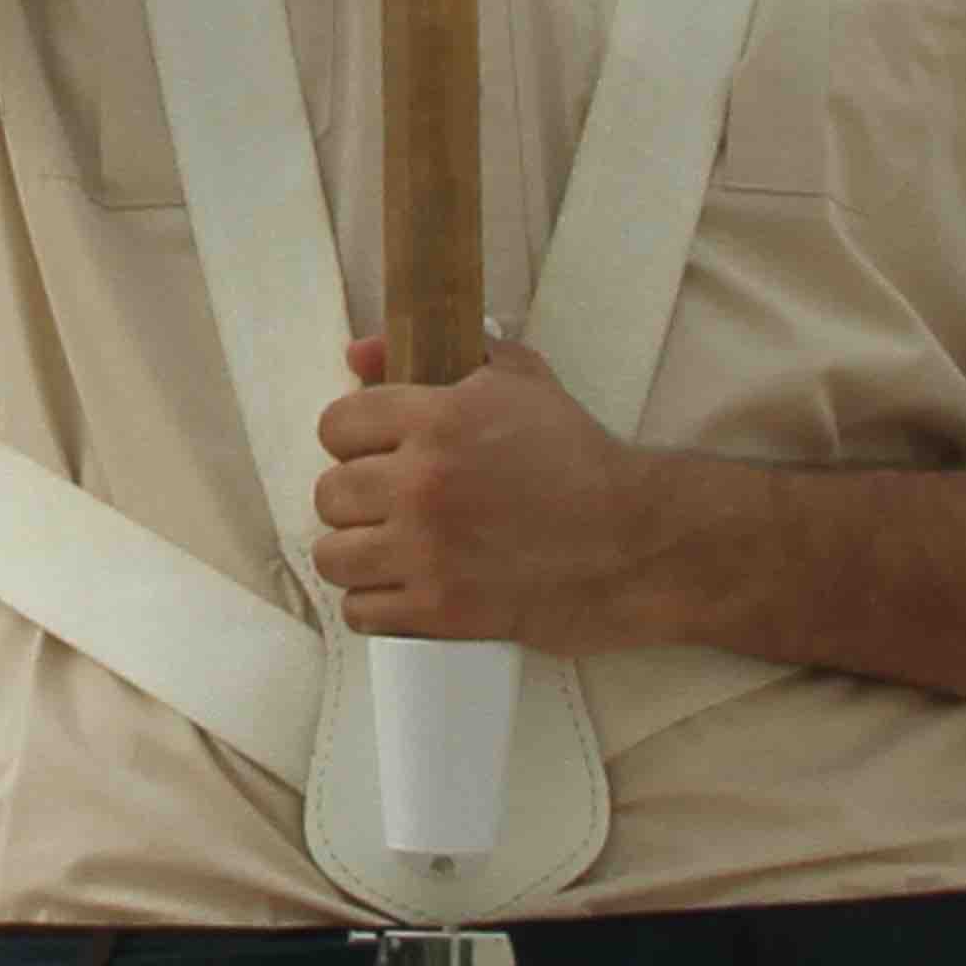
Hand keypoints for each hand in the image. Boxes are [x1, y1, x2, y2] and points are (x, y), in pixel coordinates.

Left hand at [307, 338, 699, 653]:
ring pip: (332, 556)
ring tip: (391, 552)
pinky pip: (361, 611)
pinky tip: (404, 590)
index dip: (354, 439)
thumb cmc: (580, 458)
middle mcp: (423, 482)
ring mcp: (428, 550)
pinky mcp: (440, 611)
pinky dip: (376, 605)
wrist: (635, 541)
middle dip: (356, 500)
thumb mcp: (520, 381)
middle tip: (390, 507)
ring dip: (359, 555)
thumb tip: (357, 354)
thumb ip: (440, 356)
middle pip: (330, 493)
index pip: (337, 425)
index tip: (377, 453)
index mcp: (438, 417)